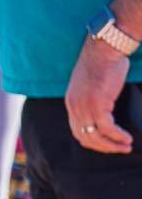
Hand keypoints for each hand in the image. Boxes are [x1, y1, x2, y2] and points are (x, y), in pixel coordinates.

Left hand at [66, 37, 134, 155]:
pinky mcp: (96, 103)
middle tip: (119, 149)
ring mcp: (84, 106)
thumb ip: (92, 100)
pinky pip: (106, 128)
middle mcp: (74, 106)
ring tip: (126, 146)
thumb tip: (104, 112)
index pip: (77, 131)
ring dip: (112, 145)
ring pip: (96, 135)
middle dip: (103, 147)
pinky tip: (127, 138)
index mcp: (71, 103)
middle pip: (85, 137)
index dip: (93, 142)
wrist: (104, 49)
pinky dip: (117, 136)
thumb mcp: (91, 86)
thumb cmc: (103, 64)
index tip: (107, 145)